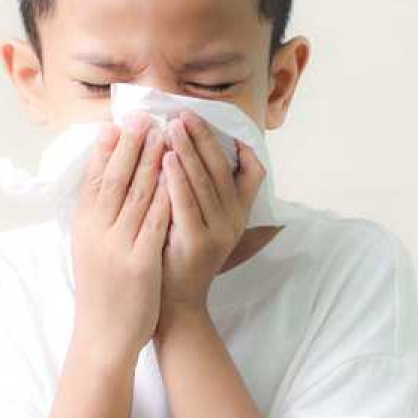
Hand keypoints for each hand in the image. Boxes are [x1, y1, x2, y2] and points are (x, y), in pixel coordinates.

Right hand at [70, 113, 171, 364]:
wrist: (103, 335)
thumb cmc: (101, 290)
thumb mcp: (90, 247)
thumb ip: (98, 216)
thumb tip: (105, 180)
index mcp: (83, 226)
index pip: (94, 179)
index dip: (106, 149)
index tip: (117, 122)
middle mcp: (96, 232)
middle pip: (115, 179)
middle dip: (130, 145)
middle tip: (143, 116)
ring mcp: (116, 246)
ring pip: (137, 195)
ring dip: (151, 161)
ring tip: (163, 134)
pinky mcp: (138, 263)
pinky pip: (155, 222)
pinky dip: (166, 195)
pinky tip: (176, 175)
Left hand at [158, 110, 265, 319]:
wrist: (175, 304)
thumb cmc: (179, 256)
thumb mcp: (200, 222)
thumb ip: (201, 193)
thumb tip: (189, 150)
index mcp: (238, 213)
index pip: (253, 171)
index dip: (240, 144)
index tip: (218, 119)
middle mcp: (234, 220)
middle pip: (222, 168)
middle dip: (203, 136)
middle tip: (184, 112)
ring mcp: (218, 232)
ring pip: (205, 181)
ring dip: (189, 149)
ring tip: (173, 126)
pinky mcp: (198, 242)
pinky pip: (188, 202)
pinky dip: (178, 178)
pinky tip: (165, 159)